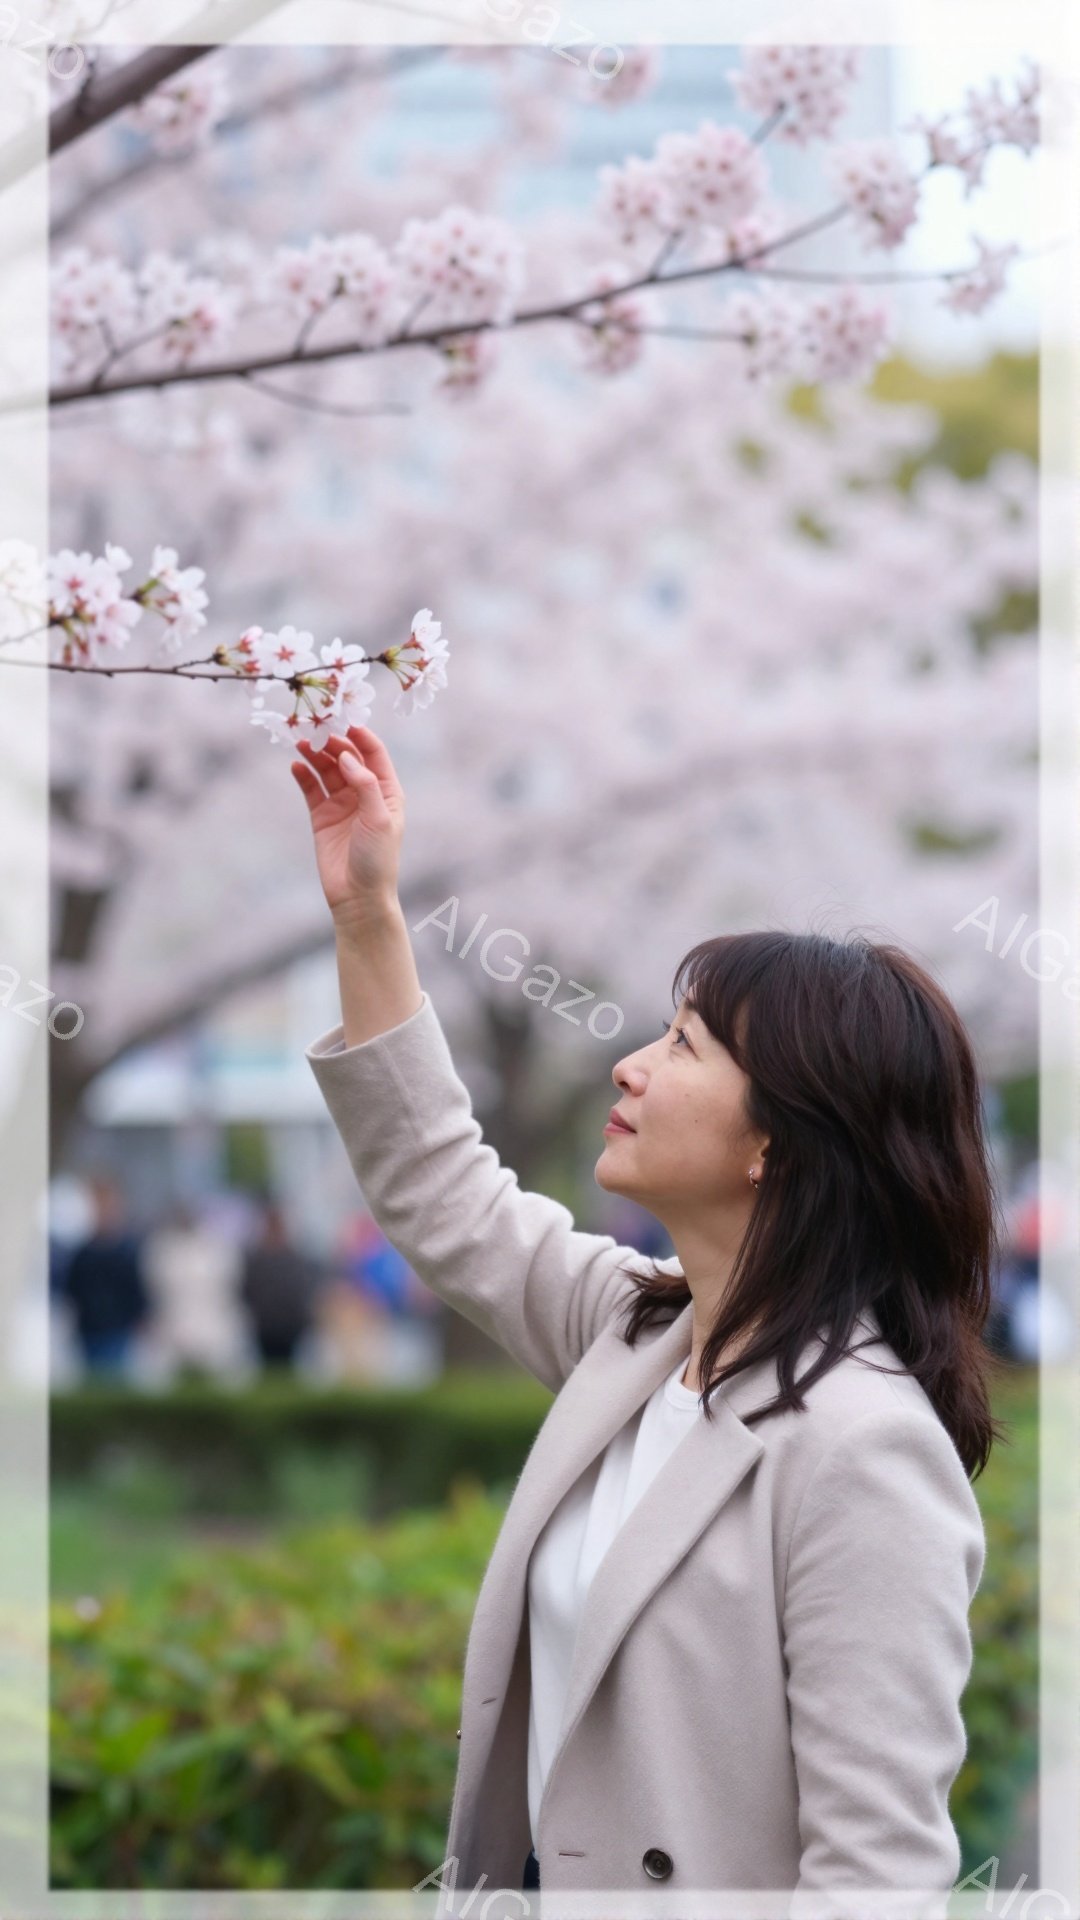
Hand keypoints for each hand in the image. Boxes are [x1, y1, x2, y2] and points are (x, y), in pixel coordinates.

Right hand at [290, 725, 404, 928]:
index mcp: (386, 791)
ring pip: (327, 770)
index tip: (344, 719)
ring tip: (300, 742)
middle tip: (315, 728)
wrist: (358, 897)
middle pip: (347, 758)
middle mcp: (364, 793)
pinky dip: (303, 775)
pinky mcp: (322, 816)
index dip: (360, 735)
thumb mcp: (378, 819)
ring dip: (315, 755)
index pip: (374, 754)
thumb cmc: (377, 859)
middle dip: (331, 742)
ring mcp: (342, 804)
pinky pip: (311, 789)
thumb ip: (365, 784)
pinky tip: (295, 764)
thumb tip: (347, 757)